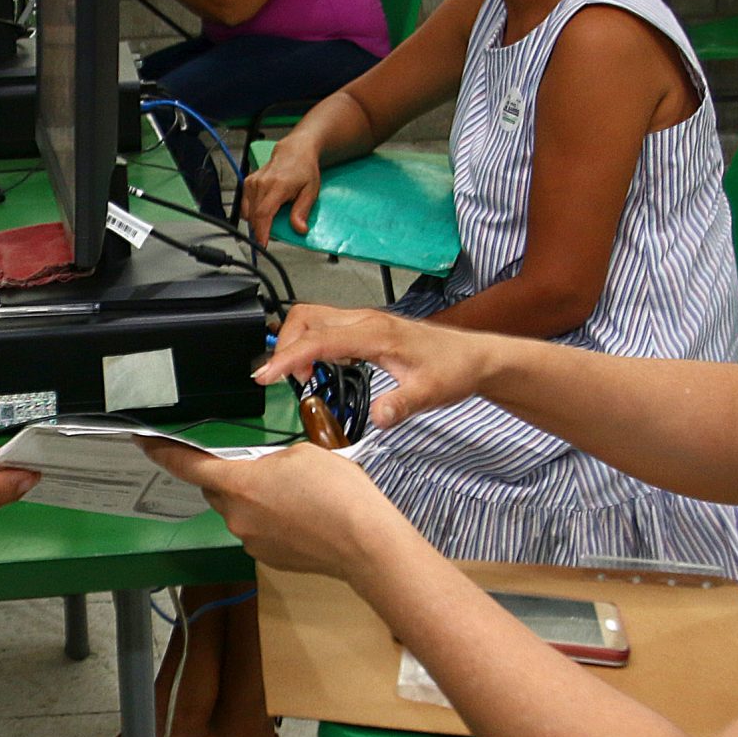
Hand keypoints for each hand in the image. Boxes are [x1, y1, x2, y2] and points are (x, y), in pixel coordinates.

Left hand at [140, 440, 404, 577]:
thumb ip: (269, 460)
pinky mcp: (268, 559)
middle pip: (216, 489)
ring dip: (254, 500)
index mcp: (238, 484)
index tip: (143, 442)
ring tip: (293, 495)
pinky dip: (270, 522)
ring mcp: (250, 542)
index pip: (187, 465)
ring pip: (238, 512)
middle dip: (230, 476)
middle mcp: (235, 516)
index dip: (162, 452)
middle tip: (263, 467)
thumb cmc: (336, 490)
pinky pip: (257, 532)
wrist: (364, 542)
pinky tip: (300, 517)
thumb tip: (263, 475)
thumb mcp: (301, 453)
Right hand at [239, 134, 322, 245]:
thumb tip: (299, 228)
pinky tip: (264, 210)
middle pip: (254, 216)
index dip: (261, 232)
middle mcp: (261, 183)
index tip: (262, 245)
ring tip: (270, 220)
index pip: (264, 214)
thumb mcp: (310, 191)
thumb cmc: (303, 168)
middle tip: (273, 234)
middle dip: (262, 230)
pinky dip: (253, 212)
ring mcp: (252, 182)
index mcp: (277, 185)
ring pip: (248, 213)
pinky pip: (245, 205)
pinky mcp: (247, 183)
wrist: (294, 151)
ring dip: (257, 222)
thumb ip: (302, 211)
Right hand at [258, 304, 488, 430]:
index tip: (266, 376)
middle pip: (306, 318)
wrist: (472, 357)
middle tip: (281, 379)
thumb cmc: (451, 369)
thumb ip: (400, 405)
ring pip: (312, 318)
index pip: (319, 339)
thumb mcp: (429, 393)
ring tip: (302, 377)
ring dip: (296, 343)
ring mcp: (364, 321)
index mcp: (376, 333)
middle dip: (284, 346)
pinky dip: (310, 344)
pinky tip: (321, 368)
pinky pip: (325, 326)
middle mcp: (365, 321)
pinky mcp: (364, 327)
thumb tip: (378, 418)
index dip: (287, 357)